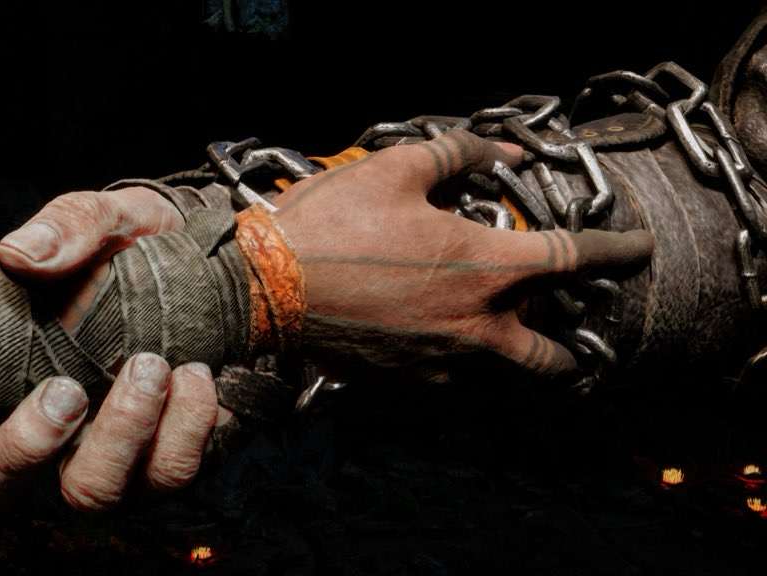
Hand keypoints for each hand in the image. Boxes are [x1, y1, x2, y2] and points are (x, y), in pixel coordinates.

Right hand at [0, 188, 221, 511]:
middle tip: (66, 389)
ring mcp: (97, 464)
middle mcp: (33, 444)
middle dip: (24, 448)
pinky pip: (169, 475)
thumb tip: (21, 251)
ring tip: (151, 364)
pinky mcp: (162, 467)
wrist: (215, 271)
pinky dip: (187, 427)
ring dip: (121, 433)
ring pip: (88, 495)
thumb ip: (65, 226)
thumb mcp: (100, 222)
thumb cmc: (131, 253)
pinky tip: (195, 374)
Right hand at [272, 130, 653, 380]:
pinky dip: (464, 373)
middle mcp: (476, 326)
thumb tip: (498, 154)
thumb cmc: (331, 226)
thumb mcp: (396, 169)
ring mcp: (441, 363)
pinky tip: (446, 353)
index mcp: (484, 267)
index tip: (638, 250)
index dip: (617, 251)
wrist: (264, 288)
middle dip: (573, 353)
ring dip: (517, 366)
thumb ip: (458, 156)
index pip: (575, 259)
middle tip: (574, 340)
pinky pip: (452, 387)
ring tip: (510, 349)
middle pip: (551, 357)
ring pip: (503, 382)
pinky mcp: (404, 383)